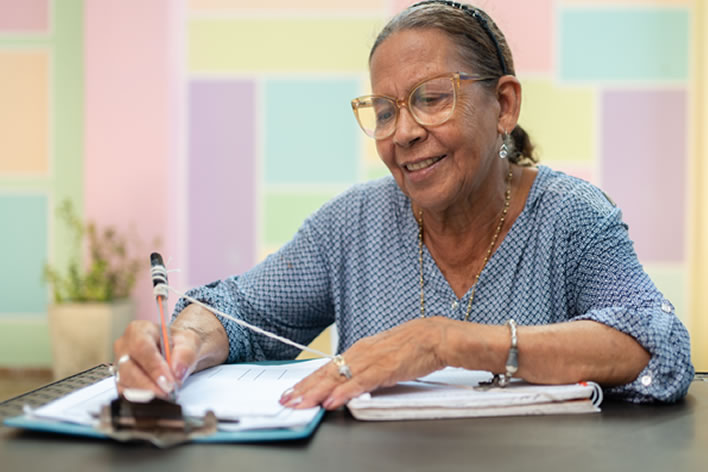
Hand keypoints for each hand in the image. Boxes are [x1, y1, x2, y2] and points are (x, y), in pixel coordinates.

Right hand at [112, 320, 203, 396]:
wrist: (173, 349)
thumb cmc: (176, 343)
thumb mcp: (188, 341)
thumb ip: (185, 353)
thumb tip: (177, 371)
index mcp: (138, 330)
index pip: (142, 348)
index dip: (154, 367)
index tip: (168, 383)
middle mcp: (124, 346)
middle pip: (129, 369)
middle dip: (149, 385)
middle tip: (168, 394)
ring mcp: (119, 364)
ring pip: (125, 383)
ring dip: (144, 394)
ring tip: (164, 398)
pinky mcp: (120, 380)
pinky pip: (125, 393)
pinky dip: (139, 399)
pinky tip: (155, 401)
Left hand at [279, 317, 451, 409]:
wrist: (437, 336)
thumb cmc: (415, 345)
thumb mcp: (384, 354)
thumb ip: (367, 367)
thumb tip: (351, 381)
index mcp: (360, 349)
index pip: (328, 367)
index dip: (309, 381)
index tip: (293, 392)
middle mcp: (361, 352)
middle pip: (327, 373)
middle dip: (304, 388)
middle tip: (285, 400)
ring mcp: (371, 360)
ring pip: (338, 378)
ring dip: (316, 392)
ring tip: (300, 403)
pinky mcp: (384, 369)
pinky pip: (359, 383)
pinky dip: (344, 393)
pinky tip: (331, 402)